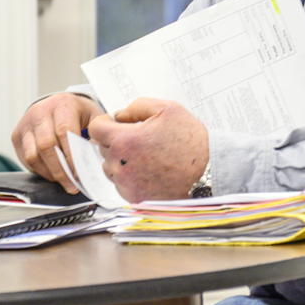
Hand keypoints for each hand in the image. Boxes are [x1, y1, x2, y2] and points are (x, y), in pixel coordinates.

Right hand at [11, 93, 100, 192]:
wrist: (59, 104)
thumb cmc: (79, 114)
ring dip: (49, 173)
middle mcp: (40, 112)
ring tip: (63, 181)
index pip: (64, 131)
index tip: (79, 172)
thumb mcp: (94, 117)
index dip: (71, 155)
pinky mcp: (17, 136)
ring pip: (33, 155)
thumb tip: (94, 157)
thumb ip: (96, 135)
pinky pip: (25, 159)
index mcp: (61, 104)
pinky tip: (52, 174)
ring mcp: (26, 124)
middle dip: (60, 170)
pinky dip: (39, 171)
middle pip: (46, 146)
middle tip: (72, 185)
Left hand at [88, 98, 208, 201]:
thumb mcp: (167, 110)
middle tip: (138, 140)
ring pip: (110, 167)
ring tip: (144, 157)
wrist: (208, 173)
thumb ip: (137, 106)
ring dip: (120, 160)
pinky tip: (148, 171)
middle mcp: (121, 164)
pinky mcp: (134, 197)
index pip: (96, 128)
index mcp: (125, 141)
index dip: (105, 122)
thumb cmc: (190, 142)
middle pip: (103, 148)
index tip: (115, 124)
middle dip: (116, 141)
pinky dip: (130, 177)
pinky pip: (121, 184)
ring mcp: (127, 184)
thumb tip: (119, 114)